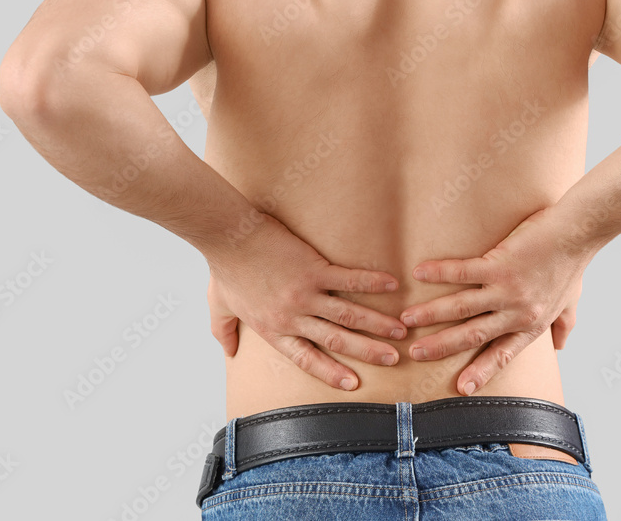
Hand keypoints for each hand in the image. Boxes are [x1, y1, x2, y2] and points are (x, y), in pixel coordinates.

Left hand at [206, 212, 406, 390]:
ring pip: (349, 315)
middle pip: (337, 340)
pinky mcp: (314, 268)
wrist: (228, 237)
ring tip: (400, 331)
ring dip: (377, 324)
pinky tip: (392, 285)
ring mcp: (305, 293)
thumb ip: (225, 333)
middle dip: (368, 352)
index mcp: (273, 329)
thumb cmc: (224, 269)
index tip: (353, 383)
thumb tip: (228, 352)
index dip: (331, 372)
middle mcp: (293, 317)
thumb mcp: (219, 308)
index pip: (307, 358)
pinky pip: (349, 279)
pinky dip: (372, 283)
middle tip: (393, 359)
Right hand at [400, 207, 590, 395]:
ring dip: (431, 314)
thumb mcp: (571, 302)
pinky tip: (419, 273)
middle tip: (415, 353)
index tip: (461, 389)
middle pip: (473, 335)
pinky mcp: (500, 264)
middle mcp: (518, 313)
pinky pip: (463, 271)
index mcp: (531, 325)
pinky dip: (440, 273)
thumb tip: (561, 346)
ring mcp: (508, 290)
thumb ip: (563, 325)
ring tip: (406, 318)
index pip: (502, 354)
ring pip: (462, 307)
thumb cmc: (573, 263)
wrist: (578, 233)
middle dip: (441, 346)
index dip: (481, 371)